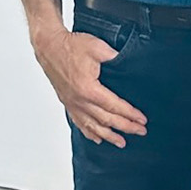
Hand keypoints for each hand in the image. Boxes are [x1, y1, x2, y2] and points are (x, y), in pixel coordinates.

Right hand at [30, 25, 147, 146]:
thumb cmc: (70, 46)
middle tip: (140, 131)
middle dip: (125, 127)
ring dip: (108, 135)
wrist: (49, 46)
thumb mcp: (97, 47)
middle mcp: (79, 100)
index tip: (141, 120)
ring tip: (121, 142)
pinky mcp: (67, 102)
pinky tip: (97, 138)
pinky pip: (79, 122)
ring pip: (92, 125)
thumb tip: (130, 63)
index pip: (114, 106)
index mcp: (88, 89)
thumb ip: (115, 57)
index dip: (130, 114)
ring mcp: (72, 103)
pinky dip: (89, 132)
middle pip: (106, 119)